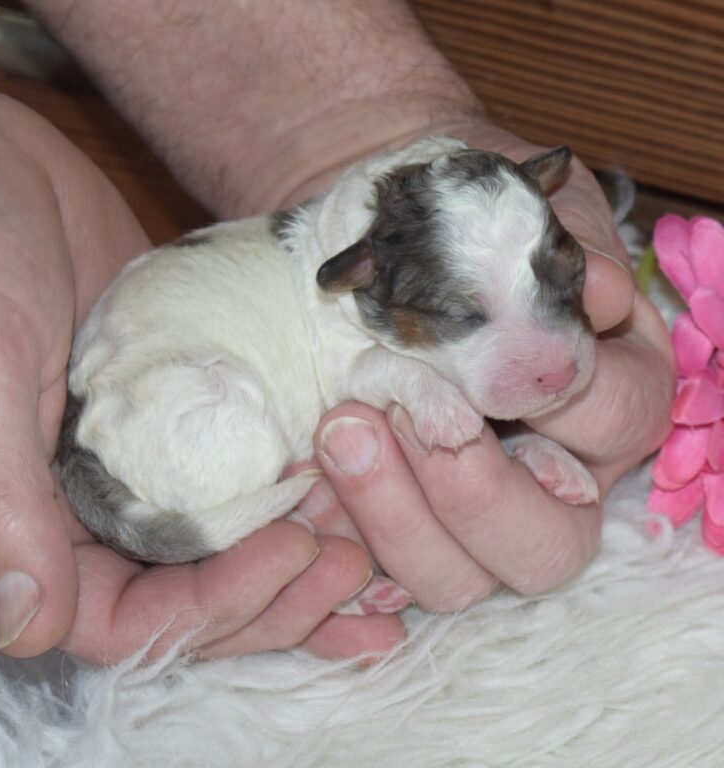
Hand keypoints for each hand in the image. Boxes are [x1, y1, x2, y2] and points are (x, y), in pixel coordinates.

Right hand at [0, 81, 401, 662]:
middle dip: (279, 590)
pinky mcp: (198, 413)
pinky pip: (254, 471)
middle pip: (197, 595)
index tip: (291, 549)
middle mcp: (97, 510)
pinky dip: (310, 491)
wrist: (0, 170)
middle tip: (360, 560)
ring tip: (381, 546)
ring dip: (308, 554)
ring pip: (236, 544)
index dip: (213, 605)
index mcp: (34, 524)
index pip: (127, 618)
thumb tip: (31, 629)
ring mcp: (155, 463)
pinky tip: (368, 490)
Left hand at [294, 120, 674, 611]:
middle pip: (545, 548)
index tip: (483, 349)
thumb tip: (597, 289)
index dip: (557, 392)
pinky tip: (303, 485)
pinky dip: (336, 538)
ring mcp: (468, 519)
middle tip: (399, 414)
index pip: (616, 420)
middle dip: (469, 491)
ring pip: (455, 581)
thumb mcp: (514, 213)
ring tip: (337, 430)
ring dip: (390, 515)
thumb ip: (559, 245)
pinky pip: (373, 578)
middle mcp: (549, 481)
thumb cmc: (457, 227)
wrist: (375, 246)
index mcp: (604, 401)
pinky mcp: (396, 529)